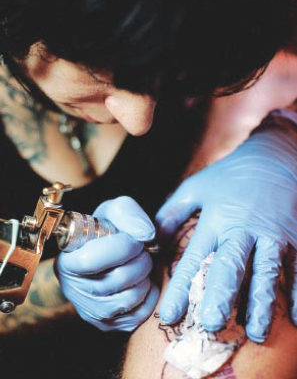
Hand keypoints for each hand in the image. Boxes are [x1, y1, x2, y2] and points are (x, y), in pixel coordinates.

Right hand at [55, 196, 158, 331]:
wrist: (102, 256)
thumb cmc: (106, 232)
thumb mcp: (111, 212)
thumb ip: (127, 212)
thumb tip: (147, 234)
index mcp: (67, 261)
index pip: (93, 259)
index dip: (123, 246)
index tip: (136, 239)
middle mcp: (74, 290)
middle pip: (118, 279)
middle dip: (141, 260)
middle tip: (142, 251)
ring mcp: (91, 311)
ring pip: (131, 297)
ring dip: (146, 277)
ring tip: (140, 264)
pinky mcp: (109, 325)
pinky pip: (140, 313)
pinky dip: (149, 294)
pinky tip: (141, 280)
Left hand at [156, 109, 296, 341]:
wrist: (273, 157)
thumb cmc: (229, 176)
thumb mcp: (195, 187)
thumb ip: (172, 213)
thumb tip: (151, 242)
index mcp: (215, 219)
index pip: (194, 258)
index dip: (180, 288)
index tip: (167, 316)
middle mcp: (242, 229)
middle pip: (231, 266)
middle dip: (220, 296)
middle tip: (211, 324)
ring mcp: (272, 234)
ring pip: (266, 272)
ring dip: (261, 303)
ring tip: (256, 332)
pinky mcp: (295, 236)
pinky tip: (296, 319)